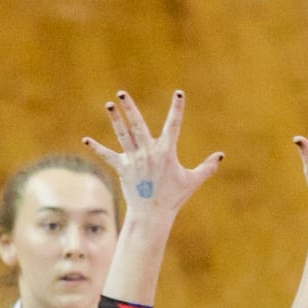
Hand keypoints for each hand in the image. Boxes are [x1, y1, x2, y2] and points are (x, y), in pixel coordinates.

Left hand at [84, 90, 222, 216]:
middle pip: (137, 125)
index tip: (179, 93)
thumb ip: (207, 167)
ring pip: (122, 135)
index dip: (177, 108)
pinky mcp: (122, 169)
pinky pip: (108, 156)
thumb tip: (221, 155)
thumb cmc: (174, 197)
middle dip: (130, 108)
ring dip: (115, 119)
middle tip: (122, 93)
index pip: (174, 125)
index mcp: (166, 152)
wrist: (153, 214)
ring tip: (110, 105)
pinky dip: (97, 148)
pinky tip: (86, 139)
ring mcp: (134, 160)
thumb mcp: (193, 181)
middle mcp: (148, 153)